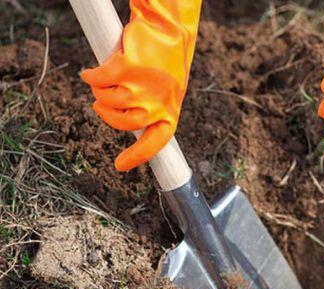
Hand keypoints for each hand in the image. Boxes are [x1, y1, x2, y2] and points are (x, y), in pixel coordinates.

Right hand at [81, 0, 201, 170]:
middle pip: (123, 123)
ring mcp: (143, 88)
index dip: (137, 156)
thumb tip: (129, 124)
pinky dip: (92, 76)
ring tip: (106, 78)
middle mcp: (158, 104)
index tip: (120, 166)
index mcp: (170, 112)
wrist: (166, 27)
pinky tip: (93, 71)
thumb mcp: (166, 89)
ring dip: (100, 90)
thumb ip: (151, 107)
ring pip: (108, 100)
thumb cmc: (165, 59)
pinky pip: (100, 80)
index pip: (155, 143)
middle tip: (102, 102)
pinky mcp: (128, 69)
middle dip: (107, 114)